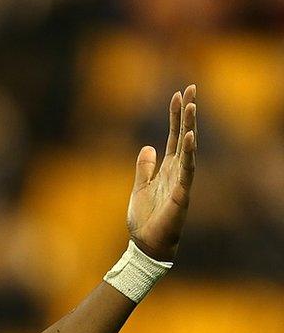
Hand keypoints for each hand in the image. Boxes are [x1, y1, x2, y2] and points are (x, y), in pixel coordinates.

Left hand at [127, 84, 196, 261]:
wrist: (146, 244)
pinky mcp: (181, 194)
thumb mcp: (139, 187)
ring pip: (188, 149)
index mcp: (167, 168)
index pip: (174, 135)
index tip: (178, 94)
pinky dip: (189, 154)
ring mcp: (181, 181)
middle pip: (184, 135)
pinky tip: (190, 137)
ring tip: (193, 105)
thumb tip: (148, 146)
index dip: (176, 115)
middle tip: (191, 88)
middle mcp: (178, 171)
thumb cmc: (145, 219)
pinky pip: (187, 171)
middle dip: (188, 112)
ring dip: (190, 127)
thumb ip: (144, 167)